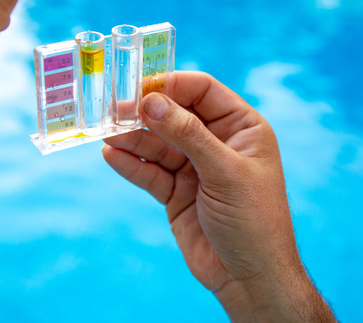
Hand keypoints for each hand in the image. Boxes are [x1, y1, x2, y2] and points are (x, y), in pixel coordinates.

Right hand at [103, 71, 334, 321]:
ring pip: (158, 145)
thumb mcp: (224, 172)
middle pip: (175, 116)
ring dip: (133, 139)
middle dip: (146, 113)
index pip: (203, 92)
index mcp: (242, 128)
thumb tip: (151, 102)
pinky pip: (151, 173)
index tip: (141, 87)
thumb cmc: (254, 221)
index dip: (172, 85)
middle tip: (114, 111)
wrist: (250, 278)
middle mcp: (218, 143)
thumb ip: (187, 135)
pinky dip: (132, 165)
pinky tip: (112, 156)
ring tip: (107, 135)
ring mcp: (195, 168)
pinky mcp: (177, 193)